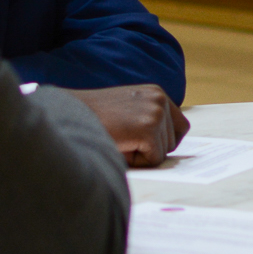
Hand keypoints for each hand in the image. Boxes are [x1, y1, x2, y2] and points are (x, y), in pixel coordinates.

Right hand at [73, 84, 189, 166]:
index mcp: (156, 93)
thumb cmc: (96, 118)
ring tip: (120, 139)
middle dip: (151, 148)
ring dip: (142, 154)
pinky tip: (120, 145)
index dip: (164, 141)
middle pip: (173, 142)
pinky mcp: (149, 129)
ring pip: (163, 152)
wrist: (71, 114)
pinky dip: (137, 160)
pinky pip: (154, 160)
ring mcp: (156, 113)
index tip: (146, 144)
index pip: (181, 126)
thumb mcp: (129, 111)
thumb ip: (149, 120)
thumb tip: (169, 146)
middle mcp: (160, 99)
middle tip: (124, 138)